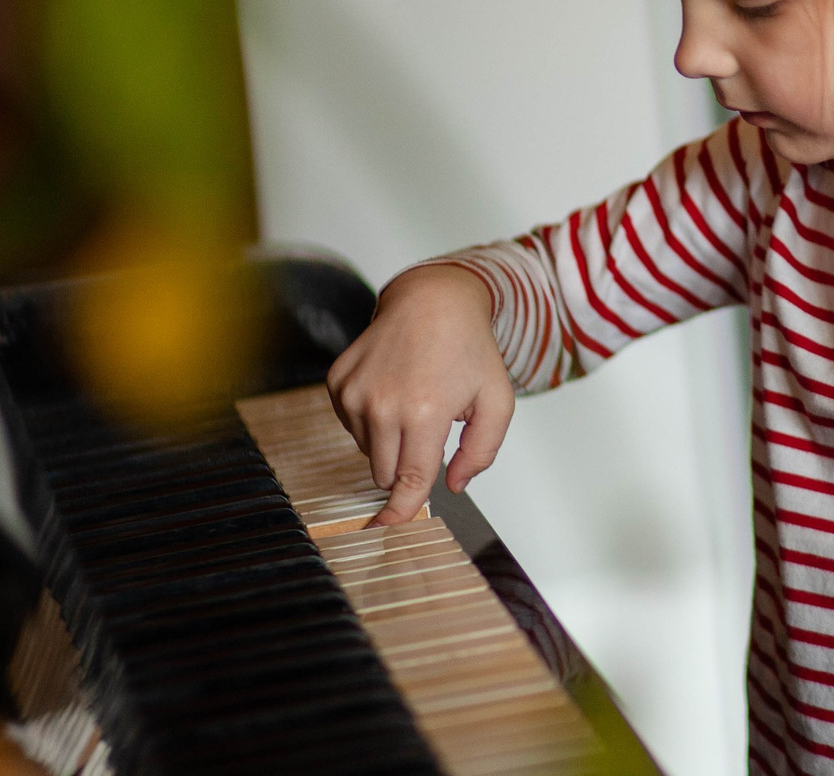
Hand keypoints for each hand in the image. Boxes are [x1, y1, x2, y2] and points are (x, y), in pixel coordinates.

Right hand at [326, 264, 513, 524]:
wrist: (431, 300)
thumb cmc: (468, 348)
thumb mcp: (497, 400)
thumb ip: (483, 451)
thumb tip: (453, 485)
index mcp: (424, 413)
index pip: (409, 480)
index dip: (400, 513)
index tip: (385, 533)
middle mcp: (382, 405)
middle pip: (386, 473)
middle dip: (408, 464)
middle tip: (431, 427)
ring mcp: (354, 393)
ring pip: (368, 452)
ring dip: (391, 440)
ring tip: (415, 399)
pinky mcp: (336, 383)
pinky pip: (351, 427)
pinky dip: (372, 419)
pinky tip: (393, 389)